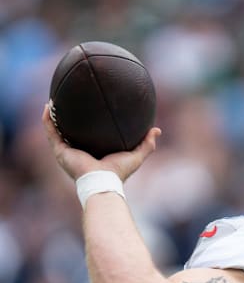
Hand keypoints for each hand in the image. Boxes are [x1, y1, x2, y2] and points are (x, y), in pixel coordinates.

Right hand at [42, 102, 161, 180]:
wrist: (103, 181)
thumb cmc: (119, 172)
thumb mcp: (136, 155)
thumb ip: (147, 143)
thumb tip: (157, 129)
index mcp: (93, 154)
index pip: (89, 138)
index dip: (87, 126)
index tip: (89, 110)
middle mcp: (78, 152)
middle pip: (70, 133)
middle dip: (68, 119)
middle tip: (68, 103)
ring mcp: (67, 152)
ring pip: (56, 131)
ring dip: (53, 116)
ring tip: (53, 101)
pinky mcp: (60, 152)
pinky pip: (51, 132)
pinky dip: (48, 119)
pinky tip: (48, 106)